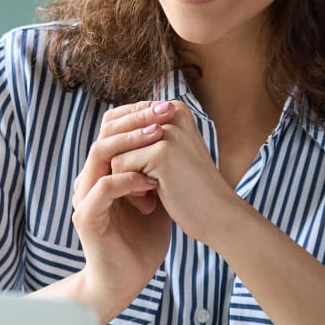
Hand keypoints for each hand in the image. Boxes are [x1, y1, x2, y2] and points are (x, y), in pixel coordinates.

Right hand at [70, 101, 175, 322]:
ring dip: (131, 143)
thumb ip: (158, 167)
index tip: (167, 107)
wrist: (126, 279)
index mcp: (103, 170)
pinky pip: (104, 188)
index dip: (138, 113)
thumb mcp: (156, 195)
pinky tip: (152, 183)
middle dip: (136, 119)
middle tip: (164, 113)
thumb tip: (181, 136)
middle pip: (104, 133)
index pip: (112, 128)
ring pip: (100, 153)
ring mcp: (85, 196)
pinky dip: (129, 180)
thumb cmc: (142, 239)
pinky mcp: (87, 217)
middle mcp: (90, 178)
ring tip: (158, 138)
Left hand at [110, 101, 243, 245]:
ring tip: (149, 194)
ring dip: (125, 179)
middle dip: (124, 166)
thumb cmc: (190, 188)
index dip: (127, 154)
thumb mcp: (168, 153)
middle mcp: (171, 112)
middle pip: (117, 137)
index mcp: (174, 108)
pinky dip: (129, 189)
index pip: (125, 124)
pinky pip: (119, 167)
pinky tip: (151, 200)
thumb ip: (143, 135)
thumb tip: (106, 123)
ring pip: (115, 152)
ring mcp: (167, 131)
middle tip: (144, 188)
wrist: (217, 216)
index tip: (149, 174)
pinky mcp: (161, 152)